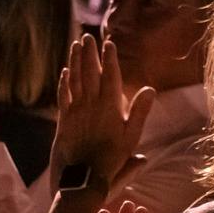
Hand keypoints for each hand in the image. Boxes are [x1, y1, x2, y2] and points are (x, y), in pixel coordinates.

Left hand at [51, 34, 154, 192]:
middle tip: (88, 37)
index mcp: (110, 107)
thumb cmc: (112, 159)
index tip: (108, 43)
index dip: (109, 58)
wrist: (84, 176)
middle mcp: (91, 104)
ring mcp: (76, 111)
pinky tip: (65, 72)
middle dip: (89, 53)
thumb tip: (150, 90)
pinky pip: (63, 95)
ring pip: (74, 80)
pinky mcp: (64, 119)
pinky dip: (64, 81)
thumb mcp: (131, 137)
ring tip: (76, 46)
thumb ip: (139, 112)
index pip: (110, 76)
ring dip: (75, 61)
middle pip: (89, 72)